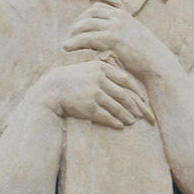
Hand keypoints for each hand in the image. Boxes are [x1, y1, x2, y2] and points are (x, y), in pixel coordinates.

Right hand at [37, 56, 153, 127]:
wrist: (50, 90)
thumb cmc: (71, 80)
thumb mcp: (87, 70)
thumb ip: (104, 73)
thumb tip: (124, 83)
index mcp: (101, 68)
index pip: (126, 80)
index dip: (136, 91)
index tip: (143, 99)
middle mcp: (99, 79)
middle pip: (124, 95)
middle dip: (136, 106)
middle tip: (143, 115)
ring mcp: (94, 93)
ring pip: (117, 107)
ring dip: (127, 116)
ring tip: (132, 122)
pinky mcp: (88, 107)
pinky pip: (106, 116)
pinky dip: (115, 122)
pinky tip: (120, 126)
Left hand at [63, 2, 160, 75]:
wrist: (157, 64)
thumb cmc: (147, 56)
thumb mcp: (135, 38)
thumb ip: (123, 32)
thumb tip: (111, 36)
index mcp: (123, 15)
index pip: (97, 8)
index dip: (85, 17)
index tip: (79, 28)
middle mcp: (118, 17)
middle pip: (88, 14)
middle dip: (77, 24)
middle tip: (70, 36)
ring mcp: (115, 26)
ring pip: (85, 25)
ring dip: (73, 33)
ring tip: (66, 44)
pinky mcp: (112, 39)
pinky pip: (86, 38)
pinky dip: (74, 42)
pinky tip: (67, 48)